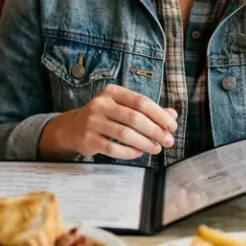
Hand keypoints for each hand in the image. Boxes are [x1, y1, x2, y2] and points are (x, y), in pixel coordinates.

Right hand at [39, 85, 178, 160]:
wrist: (73, 128)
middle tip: (168, 141)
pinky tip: (139, 153)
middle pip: (134, 117)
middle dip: (155, 131)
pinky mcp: (88, 139)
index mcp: (112, 92)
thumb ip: (147, 110)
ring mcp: (92, 122)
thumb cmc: (104, 116)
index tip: (172, 126)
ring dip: (145, 143)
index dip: (159, 114)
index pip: (140, 101)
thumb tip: (172, 115)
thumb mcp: (123, 107)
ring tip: (157, 149)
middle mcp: (101, 104)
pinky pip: (113, 148)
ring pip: (124, 134)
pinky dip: (129, 152)